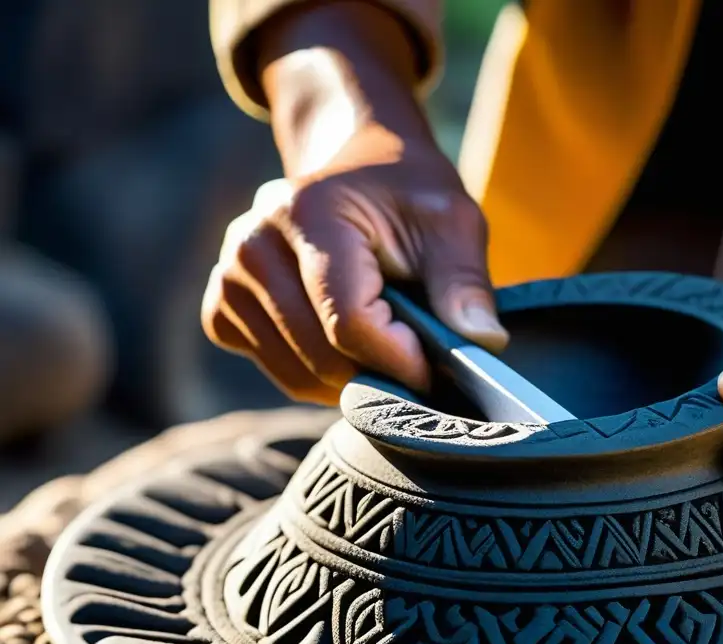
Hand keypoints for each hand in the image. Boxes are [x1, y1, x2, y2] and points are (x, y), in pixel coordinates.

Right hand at [200, 2, 506, 404]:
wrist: (357, 166)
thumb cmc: (408, 194)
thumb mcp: (452, 221)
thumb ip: (465, 281)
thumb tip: (484, 343)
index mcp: (308, 212)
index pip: (347, 320)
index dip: (399, 358)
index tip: (437, 367)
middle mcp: (252, 242)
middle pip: (321, 355)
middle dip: (380, 374)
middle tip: (420, 362)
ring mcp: (230, 276)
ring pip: (297, 373)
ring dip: (351, 381)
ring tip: (387, 350)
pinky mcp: (222, 306)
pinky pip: (273, 370)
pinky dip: (316, 376)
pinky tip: (344, 345)